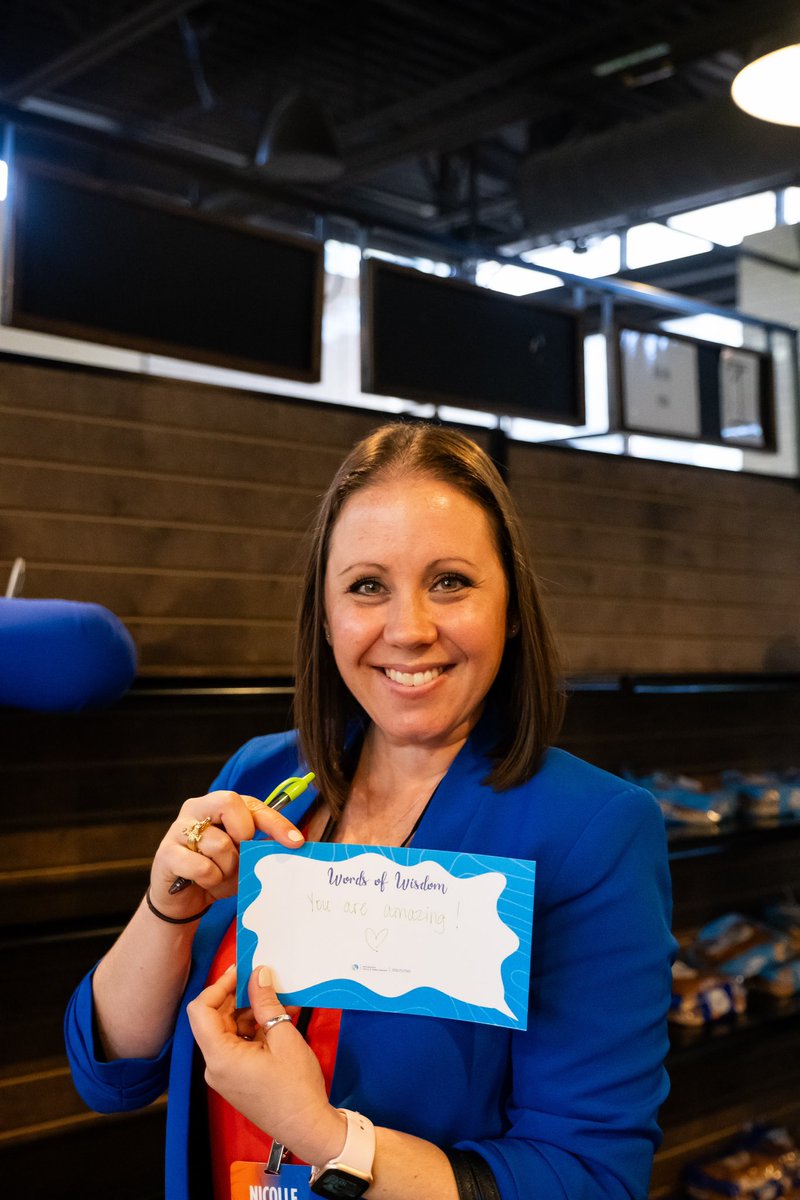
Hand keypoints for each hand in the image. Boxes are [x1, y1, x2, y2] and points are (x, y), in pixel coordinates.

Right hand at [149, 791, 304, 917]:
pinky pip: (201, 866)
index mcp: (219, 806)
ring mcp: (178, 829)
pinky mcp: (166, 853)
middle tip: (243, 853)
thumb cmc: (216, 873)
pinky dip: (210, 879)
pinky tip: (204, 881)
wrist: (182, 901)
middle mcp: (197, 809)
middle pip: (228, 801)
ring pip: (218, 843)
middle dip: (244, 833)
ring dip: (227, 867)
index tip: (295, 841)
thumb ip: (260, 846)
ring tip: (220, 875)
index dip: (276, 822)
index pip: (252, 804)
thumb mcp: (243, 859)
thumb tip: (292, 844)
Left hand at [187, 965, 346, 1165]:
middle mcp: (215, 1066)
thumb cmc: (296, 1086)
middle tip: (264, 980)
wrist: (308, 1128)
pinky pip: (239, 1045)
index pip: (201, 1010)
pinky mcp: (237, 1079)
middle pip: (215, 1019)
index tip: (242, 971)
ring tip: (282, 1001)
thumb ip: (266, 1004)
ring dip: (252, 1013)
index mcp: (220, 1057)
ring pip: (229, 1031)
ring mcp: (225, 1074)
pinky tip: (281, 1019)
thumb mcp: (284, 1038)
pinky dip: (256, 1029)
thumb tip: (258, 974)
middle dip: (239, 997)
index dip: (218, 986)